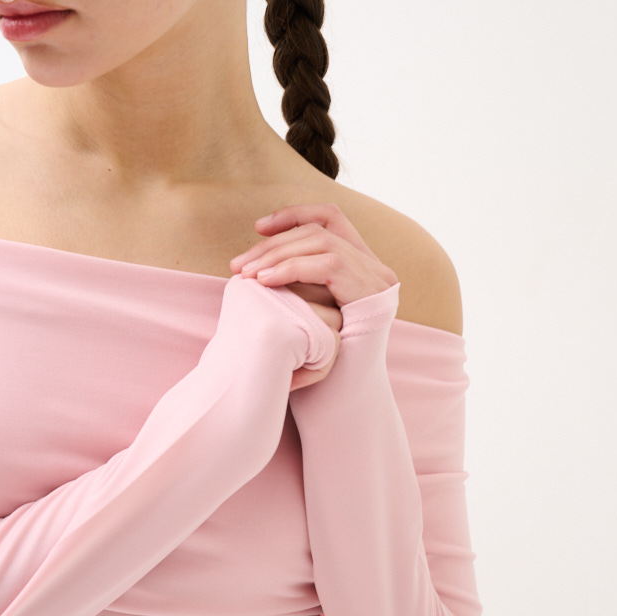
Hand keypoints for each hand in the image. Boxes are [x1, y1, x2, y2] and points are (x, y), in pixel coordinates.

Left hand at [230, 203, 398, 389]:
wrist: (340, 400)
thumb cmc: (315, 358)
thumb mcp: (301, 310)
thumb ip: (293, 280)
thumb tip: (254, 257)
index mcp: (360, 264)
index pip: (330, 217)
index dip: (294, 214)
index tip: (258, 227)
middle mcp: (375, 267)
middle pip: (320, 231)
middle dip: (274, 243)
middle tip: (238, 265)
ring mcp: (378, 279)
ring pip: (322, 243)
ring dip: (278, 255)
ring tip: (247, 275)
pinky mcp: (373, 293)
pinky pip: (330, 265)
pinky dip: (293, 268)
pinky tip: (266, 281)